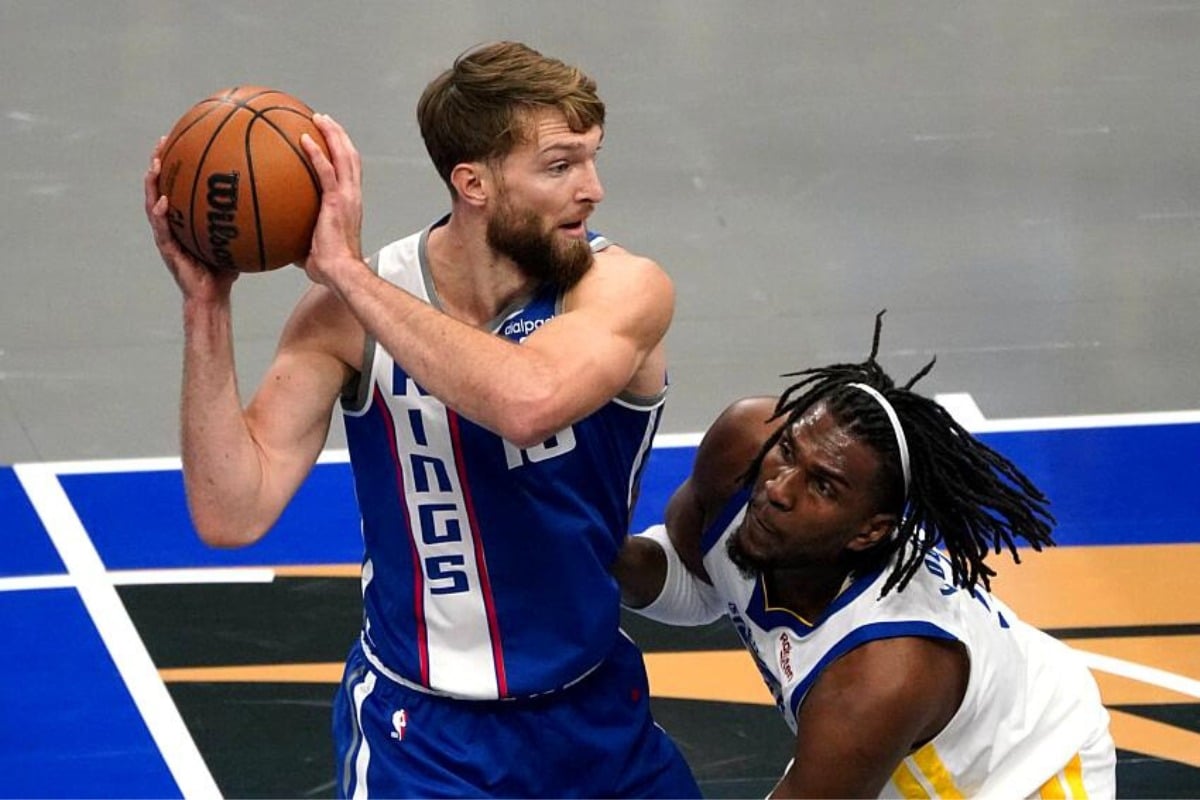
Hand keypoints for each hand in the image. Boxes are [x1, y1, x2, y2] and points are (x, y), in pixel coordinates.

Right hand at [144, 137, 237, 300]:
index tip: (183, 136)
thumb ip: (249, 219)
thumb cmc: (227, 266)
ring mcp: (167, 235)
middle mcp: (173, 221)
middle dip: (160, 162)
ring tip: (155, 164)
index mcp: (186, 216)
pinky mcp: (168, 249)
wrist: (213, 295)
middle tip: (164, 140)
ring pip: (153, 203)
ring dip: (152, 183)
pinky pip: (162, 229)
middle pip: (161, 185)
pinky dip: (160, 214)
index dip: (178, 160)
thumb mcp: (238, 237)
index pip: (179, 182)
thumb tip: (278, 199)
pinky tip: (163, 202)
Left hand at [300, 113, 366, 287]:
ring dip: (332, 133)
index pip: (349, 171)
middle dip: (338, 134)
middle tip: (323, 119)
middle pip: (350, 156)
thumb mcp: (309, 245)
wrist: (340, 271)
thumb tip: (275, 234)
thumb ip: (296, 233)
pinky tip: (304, 138)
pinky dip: (316, 152)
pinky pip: (326, 170)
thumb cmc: (328, 266)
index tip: (329, 139)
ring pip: (344, 156)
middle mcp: (353, 195)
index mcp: (350, 204)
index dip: (342, 152)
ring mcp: (347, 196)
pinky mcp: (337, 200)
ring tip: (318, 118)